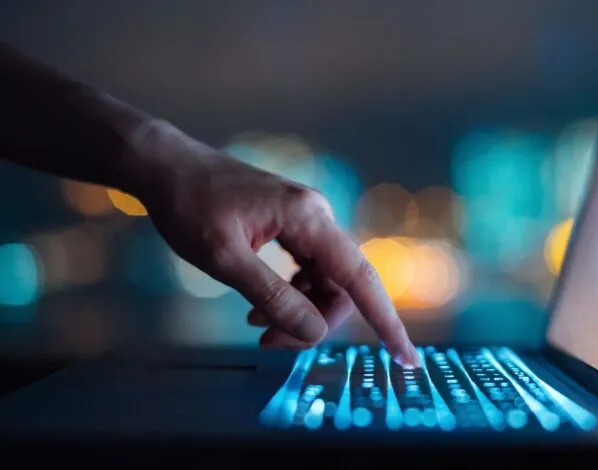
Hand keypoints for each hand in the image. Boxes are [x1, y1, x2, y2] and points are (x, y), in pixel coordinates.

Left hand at [130, 121, 419, 367]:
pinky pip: (307, 269)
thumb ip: (272, 296)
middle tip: (271, 342)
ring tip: (257, 323)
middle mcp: (316, 216)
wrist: (166, 166)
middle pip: (340, 284)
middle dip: (314, 320)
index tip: (405, 357)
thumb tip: (314, 331)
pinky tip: (260, 305)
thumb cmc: (189, 204)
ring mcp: (305, 219)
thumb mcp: (224, 258)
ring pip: (323, 280)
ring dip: (299, 309)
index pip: (360, 278)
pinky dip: (290, 293)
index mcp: (308, 218)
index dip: (385, 321)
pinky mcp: (291, 225)